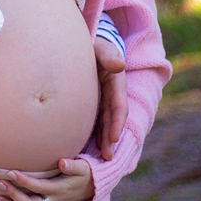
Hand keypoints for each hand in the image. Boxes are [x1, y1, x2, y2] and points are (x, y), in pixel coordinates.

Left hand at [0, 158, 94, 200]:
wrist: (93, 189)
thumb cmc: (85, 174)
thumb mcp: (83, 167)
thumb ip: (73, 165)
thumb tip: (63, 162)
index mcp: (60, 189)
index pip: (38, 186)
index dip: (24, 180)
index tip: (10, 172)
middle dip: (14, 195)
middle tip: (0, 184)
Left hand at [94, 35, 126, 159]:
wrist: (81, 42)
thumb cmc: (93, 43)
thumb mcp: (100, 46)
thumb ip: (108, 54)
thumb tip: (119, 64)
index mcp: (116, 81)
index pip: (119, 105)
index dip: (117, 122)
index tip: (114, 138)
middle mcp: (111, 92)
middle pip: (112, 118)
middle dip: (111, 137)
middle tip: (108, 156)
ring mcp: (101, 97)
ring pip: (104, 121)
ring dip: (104, 139)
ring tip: (101, 157)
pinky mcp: (91, 100)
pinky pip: (93, 118)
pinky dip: (93, 132)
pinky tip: (87, 146)